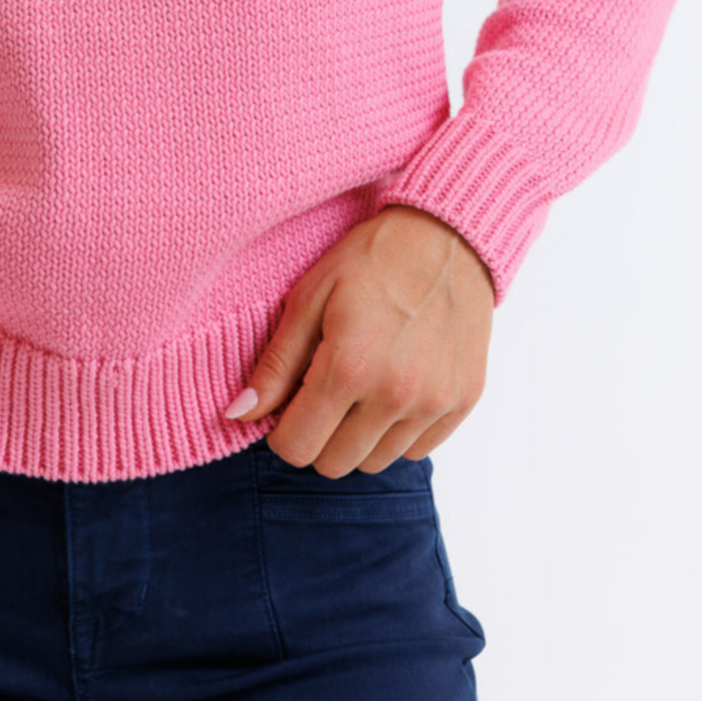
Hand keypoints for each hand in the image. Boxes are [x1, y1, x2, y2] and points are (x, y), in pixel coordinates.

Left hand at [224, 205, 493, 475]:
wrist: (447, 237)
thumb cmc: (371, 259)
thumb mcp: (310, 297)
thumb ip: (276, 363)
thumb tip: (239, 414)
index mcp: (348, 368)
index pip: (297, 447)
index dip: (282, 429)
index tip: (287, 402)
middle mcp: (395, 396)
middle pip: (334, 463)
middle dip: (317, 434)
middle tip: (321, 391)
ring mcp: (434, 403)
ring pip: (375, 462)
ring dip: (357, 435)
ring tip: (359, 385)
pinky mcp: (462, 402)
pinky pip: (416, 450)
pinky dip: (396, 431)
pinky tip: (392, 387)